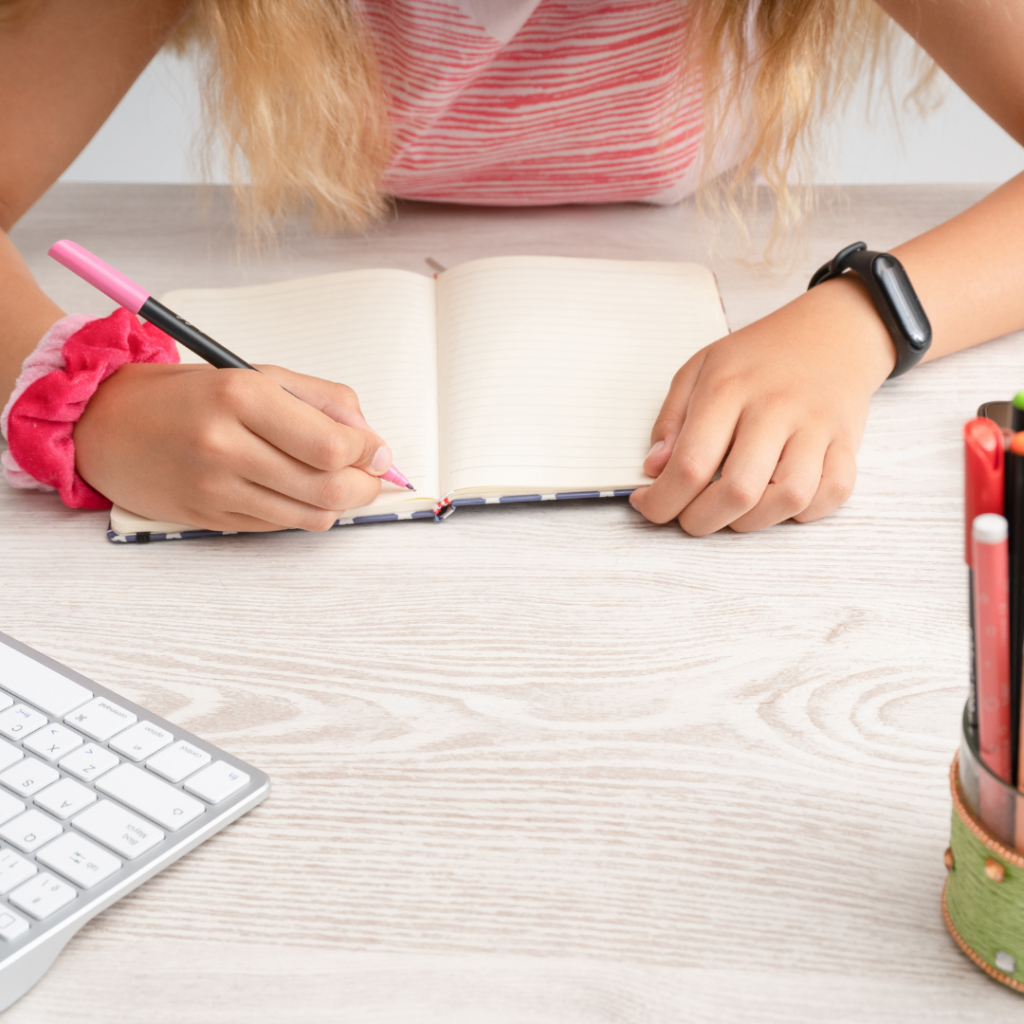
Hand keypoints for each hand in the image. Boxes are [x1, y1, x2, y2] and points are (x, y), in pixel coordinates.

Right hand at [74, 363, 391, 530]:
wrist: (107, 424)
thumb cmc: (189, 396)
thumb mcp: (257, 375)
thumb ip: (323, 401)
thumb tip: (371, 440)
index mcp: (240, 397)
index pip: (331, 445)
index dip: (369, 452)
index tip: (376, 449)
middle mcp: (225, 446)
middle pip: (328, 487)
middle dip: (365, 484)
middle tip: (371, 473)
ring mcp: (215, 489)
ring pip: (311, 515)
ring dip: (340, 503)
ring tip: (339, 482)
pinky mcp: (210, 519)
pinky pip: (281, 527)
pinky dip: (304, 512)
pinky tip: (297, 491)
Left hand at [629, 277, 896, 534]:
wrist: (832, 331)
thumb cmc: (758, 356)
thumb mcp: (699, 369)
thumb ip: (671, 420)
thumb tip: (655, 470)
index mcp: (728, 389)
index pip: (690, 464)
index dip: (663, 500)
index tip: (650, 505)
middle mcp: (774, 408)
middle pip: (738, 491)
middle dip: (702, 521)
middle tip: (689, 517)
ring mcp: (816, 426)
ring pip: (790, 498)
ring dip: (753, 522)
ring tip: (733, 511)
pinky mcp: (847, 441)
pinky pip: (834, 493)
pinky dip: (805, 512)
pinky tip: (777, 501)